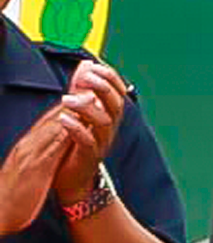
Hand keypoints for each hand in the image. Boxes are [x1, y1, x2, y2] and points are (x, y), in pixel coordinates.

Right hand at [0, 100, 91, 234]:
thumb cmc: (12, 196)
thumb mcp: (27, 171)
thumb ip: (38, 158)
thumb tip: (50, 150)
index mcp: (27, 147)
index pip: (50, 121)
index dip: (68, 104)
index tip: (83, 90)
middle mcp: (27, 146)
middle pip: (53, 118)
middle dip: (72, 99)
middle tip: (89, 81)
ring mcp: (29, 155)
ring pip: (52, 128)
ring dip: (71, 111)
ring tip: (88, 96)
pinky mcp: (33, 168)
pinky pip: (50, 148)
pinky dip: (63, 134)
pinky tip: (76, 125)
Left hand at [51, 61, 126, 203]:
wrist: (75, 179)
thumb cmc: (77, 143)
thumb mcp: (81, 112)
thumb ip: (84, 88)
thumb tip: (87, 64)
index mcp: (109, 115)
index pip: (118, 92)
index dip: (110, 77)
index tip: (94, 66)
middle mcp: (110, 128)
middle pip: (116, 105)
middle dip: (103, 88)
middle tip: (85, 79)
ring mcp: (102, 142)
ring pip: (104, 122)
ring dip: (87, 107)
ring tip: (67, 99)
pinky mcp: (89, 156)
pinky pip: (88, 141)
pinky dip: (77, 129)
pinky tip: (64, 119)